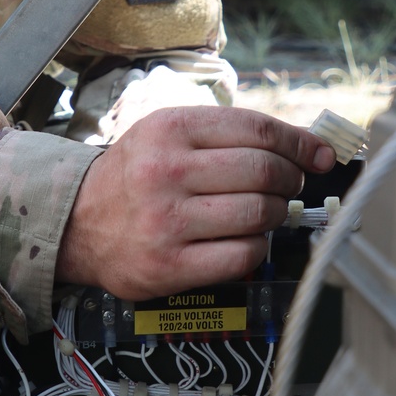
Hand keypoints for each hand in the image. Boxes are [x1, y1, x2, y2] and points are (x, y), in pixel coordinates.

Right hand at [55, 105, 335, 295]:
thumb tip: (310, 149)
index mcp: (169, 129)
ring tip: (264, 213)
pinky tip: (245, 240)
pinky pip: (243, 255)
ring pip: (259, 214)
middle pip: (263, 171)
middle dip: (290, 181)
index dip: (299, 143)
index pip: (257, 130)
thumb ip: (230, 135)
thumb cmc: (136, 177)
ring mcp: (166, 221)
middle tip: (287, 187)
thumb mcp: (168, 135)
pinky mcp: (169, 265)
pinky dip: (257, 247)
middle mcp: (165, 171)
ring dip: (276, 214)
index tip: (319, 155)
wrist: (77, 224)